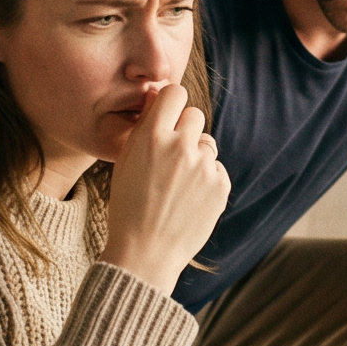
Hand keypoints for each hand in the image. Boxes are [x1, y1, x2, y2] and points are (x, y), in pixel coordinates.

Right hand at [100, 84, 229, 298]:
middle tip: (171, 155)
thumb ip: (144, 127)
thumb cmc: (129, 206)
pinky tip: (189, 199)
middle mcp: (180, 146)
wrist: (145, 253)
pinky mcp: (221, 185)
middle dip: (184, 130)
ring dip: (196, 156)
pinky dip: (206, 180)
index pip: (174, 92)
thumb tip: (158, 95)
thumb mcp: (125, 162)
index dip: (171, 103)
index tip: (168, 114)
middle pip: (194, 114)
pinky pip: (216, 168)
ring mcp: (203, 166)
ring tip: (177, 184)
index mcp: (151, 136)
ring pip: (206, 143)